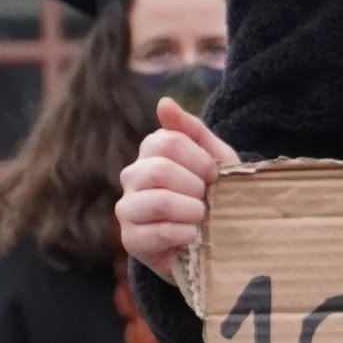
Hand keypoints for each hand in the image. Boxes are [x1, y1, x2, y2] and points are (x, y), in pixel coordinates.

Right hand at [118, 98, 237, 278]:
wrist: (214, 240)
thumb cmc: (214, 195)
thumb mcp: (214, 159)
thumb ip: (192, 130)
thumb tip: (163, 102)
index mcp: (151, 153)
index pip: (167, 141)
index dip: (198, 158)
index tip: (214, 174)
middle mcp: (132, 177)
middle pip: (159, 169)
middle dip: (194, 186)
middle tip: (207, 200)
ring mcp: (127, 208)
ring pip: (157, 201)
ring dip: (190, 211)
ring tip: (201, 218)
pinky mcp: (131, 239)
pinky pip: (156, 232)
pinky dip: (184, 234)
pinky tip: (193, 236)